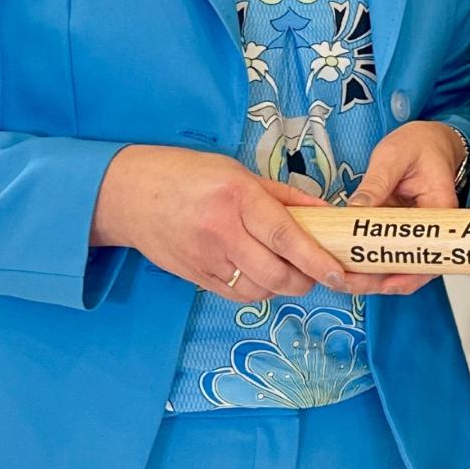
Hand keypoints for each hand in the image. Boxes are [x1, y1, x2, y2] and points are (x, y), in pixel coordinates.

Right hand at [92, 144, 347, 302]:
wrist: (129, 194)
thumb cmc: (188, 175)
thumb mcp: (239, 172)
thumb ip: (285, 197)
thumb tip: (326, 215)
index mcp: (238, 198)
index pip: (285, 237)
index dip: (317, 260)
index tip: (341, 275)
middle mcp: (222, 232)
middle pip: (275, 274)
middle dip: (305, 281)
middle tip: (318, 272)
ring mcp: (206, 259)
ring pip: (259, 291)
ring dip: (282, 287)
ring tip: (289, 269)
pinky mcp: (194, 278)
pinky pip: (237, 296)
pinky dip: (258, 291)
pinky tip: (261, 274)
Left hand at [341, 122, 467, 294]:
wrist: (428, 139)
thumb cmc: (419, 144)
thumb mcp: (393, 156)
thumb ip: (375, 183)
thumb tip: (356, 210)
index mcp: (441, 209)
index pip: (431, 251)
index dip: (411, 275)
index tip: (386, 283)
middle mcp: (433, 227)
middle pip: (413, 267)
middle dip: (380, 281)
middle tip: (348, 283)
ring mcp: (416, 231)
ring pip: (398, 264)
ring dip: (371, 276)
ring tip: (343, 279)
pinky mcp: (401, 230)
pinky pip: (387, 250)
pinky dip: (368, 260)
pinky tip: (346, 264)